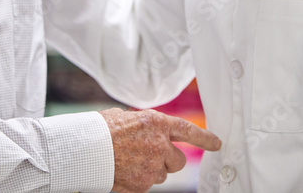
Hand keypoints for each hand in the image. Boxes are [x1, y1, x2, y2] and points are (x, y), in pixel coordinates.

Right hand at [100, 107, 221, 192]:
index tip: (217, 144)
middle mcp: (159, 144)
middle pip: (178, 160)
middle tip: (149, 156)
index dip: (204, 138)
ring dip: (150, 170)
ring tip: (128, 161)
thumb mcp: (125, 117)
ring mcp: (153, 166)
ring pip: (162, 174)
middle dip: (168, 160)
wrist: (84, 150)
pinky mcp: (143, 184)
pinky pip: (147, 185)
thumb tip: (148, 132)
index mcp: (156, 122)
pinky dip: (138, 180)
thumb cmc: (100, 130)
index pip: (188, 131)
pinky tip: (123, 170)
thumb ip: (144, 125)